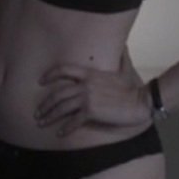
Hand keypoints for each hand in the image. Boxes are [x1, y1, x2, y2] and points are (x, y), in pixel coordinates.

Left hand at [34, 51, 150, 136]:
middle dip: (45, 103)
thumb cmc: (132, 87)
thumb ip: (120, 57)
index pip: (64, 70)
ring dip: (49, 115)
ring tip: (41, 122)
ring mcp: (87, 98)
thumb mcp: (124, 69)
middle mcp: (84, 85)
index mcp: (89, 73)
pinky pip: (73, 121)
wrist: (140, 101)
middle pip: (58, 93)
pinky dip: (65, 128)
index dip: (50, 75)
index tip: (40, 81)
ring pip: (62, 107)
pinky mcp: (91, 112)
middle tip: (37, 111)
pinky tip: (59, 133)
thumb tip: (123, 46)